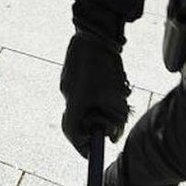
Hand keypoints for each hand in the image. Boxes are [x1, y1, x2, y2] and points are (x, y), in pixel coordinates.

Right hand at [60, 33, 130, 156]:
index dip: (82, 147)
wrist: (95, 31)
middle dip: (95, 124)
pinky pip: (82, 90)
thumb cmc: (106, 65)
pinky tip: (111, 79)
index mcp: (76, 101)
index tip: (92, 154)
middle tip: (111, 122)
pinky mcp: (72, 72)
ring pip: (82, 104)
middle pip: (78, 120)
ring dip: (98, 106)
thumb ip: (116, 121)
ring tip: (117, 91)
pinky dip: (94, 94)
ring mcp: (67, 81)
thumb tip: (112, 137)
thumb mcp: (117, 97)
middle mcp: (68, 93)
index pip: (73, 133)